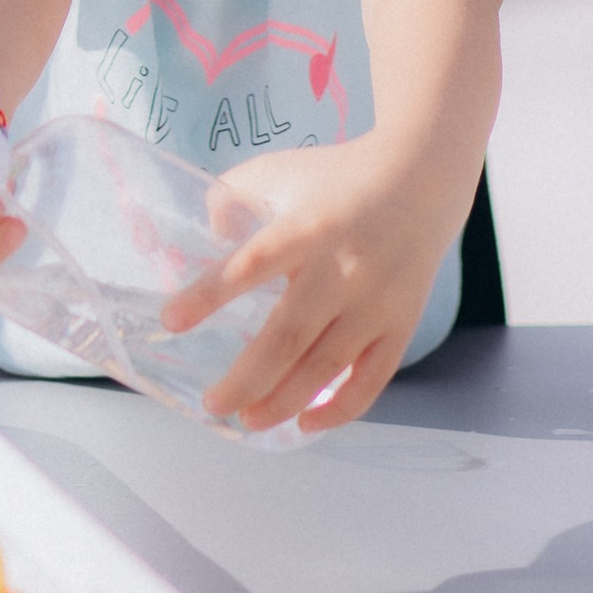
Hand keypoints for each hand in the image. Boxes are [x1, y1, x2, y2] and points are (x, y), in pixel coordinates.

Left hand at [164, 137, 450, 431]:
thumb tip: (206, 237)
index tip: (171, 322)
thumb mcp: (279, 170)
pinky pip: (372, 378)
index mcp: (305, 228)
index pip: (250, 265)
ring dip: (285, 400)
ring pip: (326, 365)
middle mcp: (341, 268)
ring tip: (249, 421)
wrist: (422, 179)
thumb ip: (232, 196)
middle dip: (246, 379)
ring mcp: (375, 302)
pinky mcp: (402, 324)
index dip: (208, 296)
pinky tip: (307, 423)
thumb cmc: (337, 178)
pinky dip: (342, 408)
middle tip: (214, 404)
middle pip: (288, 335)